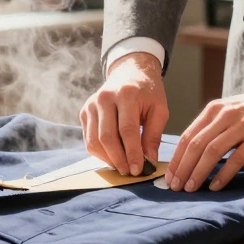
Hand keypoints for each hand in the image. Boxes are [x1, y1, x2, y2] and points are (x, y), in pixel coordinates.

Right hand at [80, 53, 167, 175]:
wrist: (130, 71)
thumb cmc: (147, 92)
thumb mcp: (159, 109)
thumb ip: (153, 135)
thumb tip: (149, 162)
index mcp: (126, 94)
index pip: (127, 130)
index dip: (132, 153)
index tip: (138, 169)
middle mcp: (104, 98)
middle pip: (107, 137)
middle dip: (119, 159)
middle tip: (129, 172)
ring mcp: (91, 105)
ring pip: (94, 141)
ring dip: (108, 159)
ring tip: (122, 166)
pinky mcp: (84, 112)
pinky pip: (88, 139)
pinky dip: (100, 152)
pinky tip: (113, 157)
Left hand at [166, 70, 243, 191]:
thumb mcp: (231, 111)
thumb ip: (214, 127)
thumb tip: (193, 152)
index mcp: (214, 110)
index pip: (187, 136)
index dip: (176, 158)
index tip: (169, 176)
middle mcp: (225, 116)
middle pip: (196, 145)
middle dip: (183, 168)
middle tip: (175, 187)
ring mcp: (242, 126)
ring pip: (212, 152)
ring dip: (198, 172)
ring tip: (191, 188)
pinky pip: (236, 159)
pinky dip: (223, 174)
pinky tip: (215, 186)